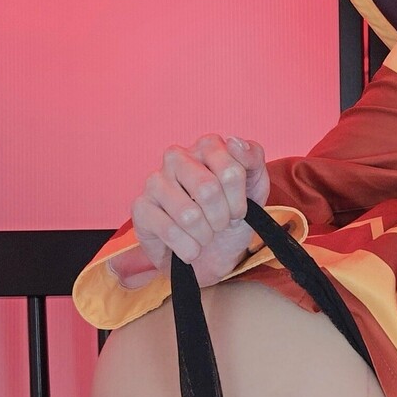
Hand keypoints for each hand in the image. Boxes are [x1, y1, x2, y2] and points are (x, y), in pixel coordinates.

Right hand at [111, 135, 269, 288]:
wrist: (213, 254)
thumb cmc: (232, 215)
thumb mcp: (255, 186)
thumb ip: (253, 158)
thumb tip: (234, 142)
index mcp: (206, 146)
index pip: (230, 171)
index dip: (239, 201)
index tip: (237, 210)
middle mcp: (177, 157)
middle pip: (208, 190)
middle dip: (221, 218)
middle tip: (220, 225)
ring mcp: (155, 181)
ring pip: (188, 214)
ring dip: (205, 236)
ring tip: (204, 236)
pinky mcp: (141, 207)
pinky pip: (169, 231)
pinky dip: (188, 248)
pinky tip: (190, 248)